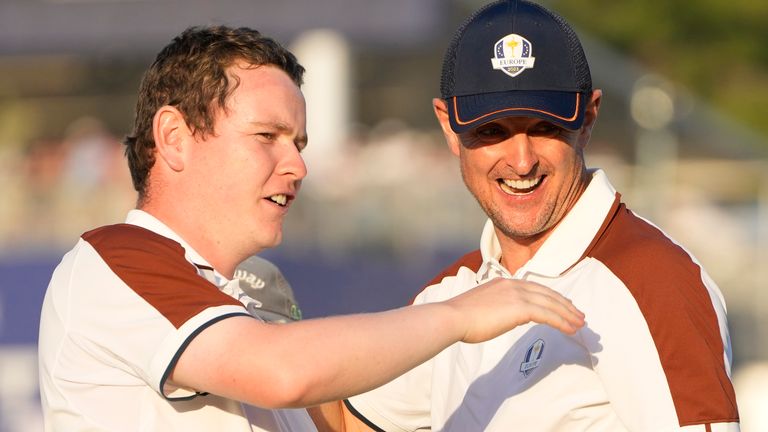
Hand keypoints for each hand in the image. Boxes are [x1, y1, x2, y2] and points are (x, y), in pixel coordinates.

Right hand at [445, 277, 584, 342]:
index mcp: (503, 283)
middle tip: (579, 314)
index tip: (563, 304)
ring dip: (568, 314)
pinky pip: (548, 315)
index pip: (534, 287)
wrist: (452, 317)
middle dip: (565, 304)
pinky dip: (562, 322)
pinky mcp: (520, 308)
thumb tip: (507, 315)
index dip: (551, 296)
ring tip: (580, 324)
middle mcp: (513, 284)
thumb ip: (497, 306)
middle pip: (547, 293)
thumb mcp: (481, 306)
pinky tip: (571, 330)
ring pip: (551, 303)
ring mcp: (517, 294)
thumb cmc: (461, 317)